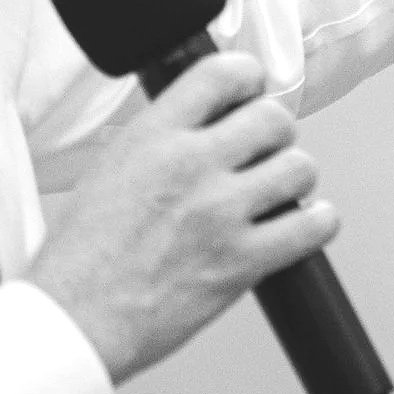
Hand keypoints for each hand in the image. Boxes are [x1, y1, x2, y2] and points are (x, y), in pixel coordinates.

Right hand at [27, 51, 337, 384]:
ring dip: (295, 177)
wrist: (74, 320)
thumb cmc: (82, 254)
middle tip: (266, 150)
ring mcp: (220, 213)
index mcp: (153, 136)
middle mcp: (191, 165)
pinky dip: (319, 222)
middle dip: (275, 133)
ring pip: (299, 167)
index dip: (249, 78)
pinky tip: (307, 222)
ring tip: (279, 190)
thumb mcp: (111, 167)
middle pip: (273, 117)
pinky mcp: (241, 261)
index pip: (224, 73)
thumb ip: (162, 139)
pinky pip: (311, 227)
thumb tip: (207, 122)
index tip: (252, 91)